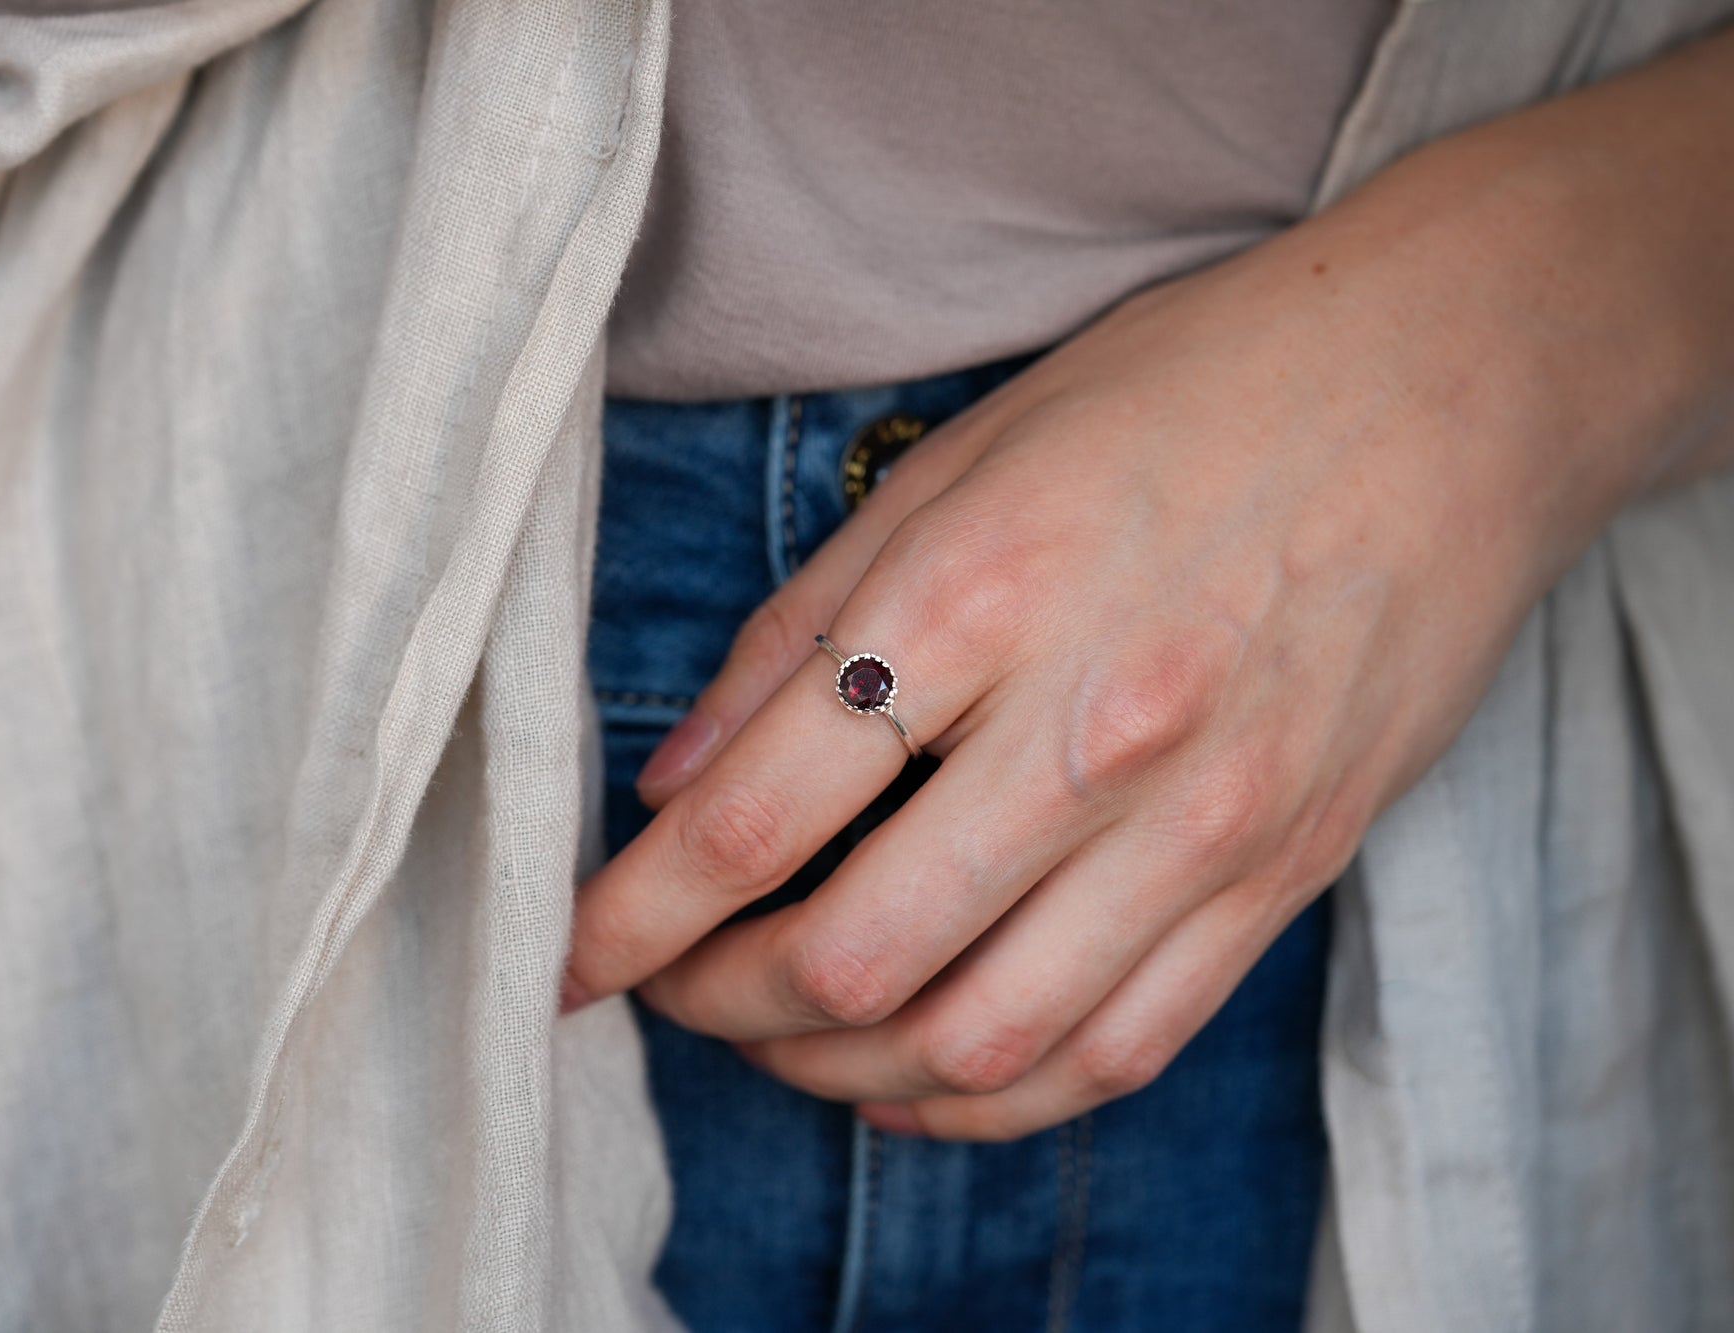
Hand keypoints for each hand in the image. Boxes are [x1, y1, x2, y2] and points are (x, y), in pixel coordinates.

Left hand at [563, 33, 1733, 1139]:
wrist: (1447, 387)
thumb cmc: (1186, 393)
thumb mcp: (961, 459)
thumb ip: (802, 629)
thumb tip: (672, 783)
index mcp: (977, 598)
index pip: (749, 820)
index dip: (625, 917)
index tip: (567, 956)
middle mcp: (1091, 733)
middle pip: (849, 960)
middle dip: (716, 1005)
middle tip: (671, 985)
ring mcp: (1203, 824)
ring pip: (978, 1040)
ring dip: (836, 1071)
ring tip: (778, 1037)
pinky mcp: (1282, 877)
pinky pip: (1118, 1051)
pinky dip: (991, 1096)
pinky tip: (918, 1074)